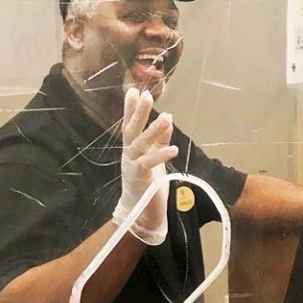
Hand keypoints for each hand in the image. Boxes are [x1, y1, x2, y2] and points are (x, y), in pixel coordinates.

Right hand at [112, 87, 177, 244]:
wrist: (139, 211)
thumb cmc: (146, 182)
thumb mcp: (154, 156)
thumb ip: (160, 139)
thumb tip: (167, 118)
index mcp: (131, 148)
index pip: (130, 124)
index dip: (131, 108)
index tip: (134, 91)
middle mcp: (129, 154)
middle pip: (132, 130)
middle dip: (139, 113)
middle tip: (147, 96)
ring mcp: (133, 166)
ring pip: (141, 144)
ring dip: (153, 130)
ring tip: (166, 117)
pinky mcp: (140, 178)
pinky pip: (149, 164)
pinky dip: (161, 155)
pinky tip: (174, 148)